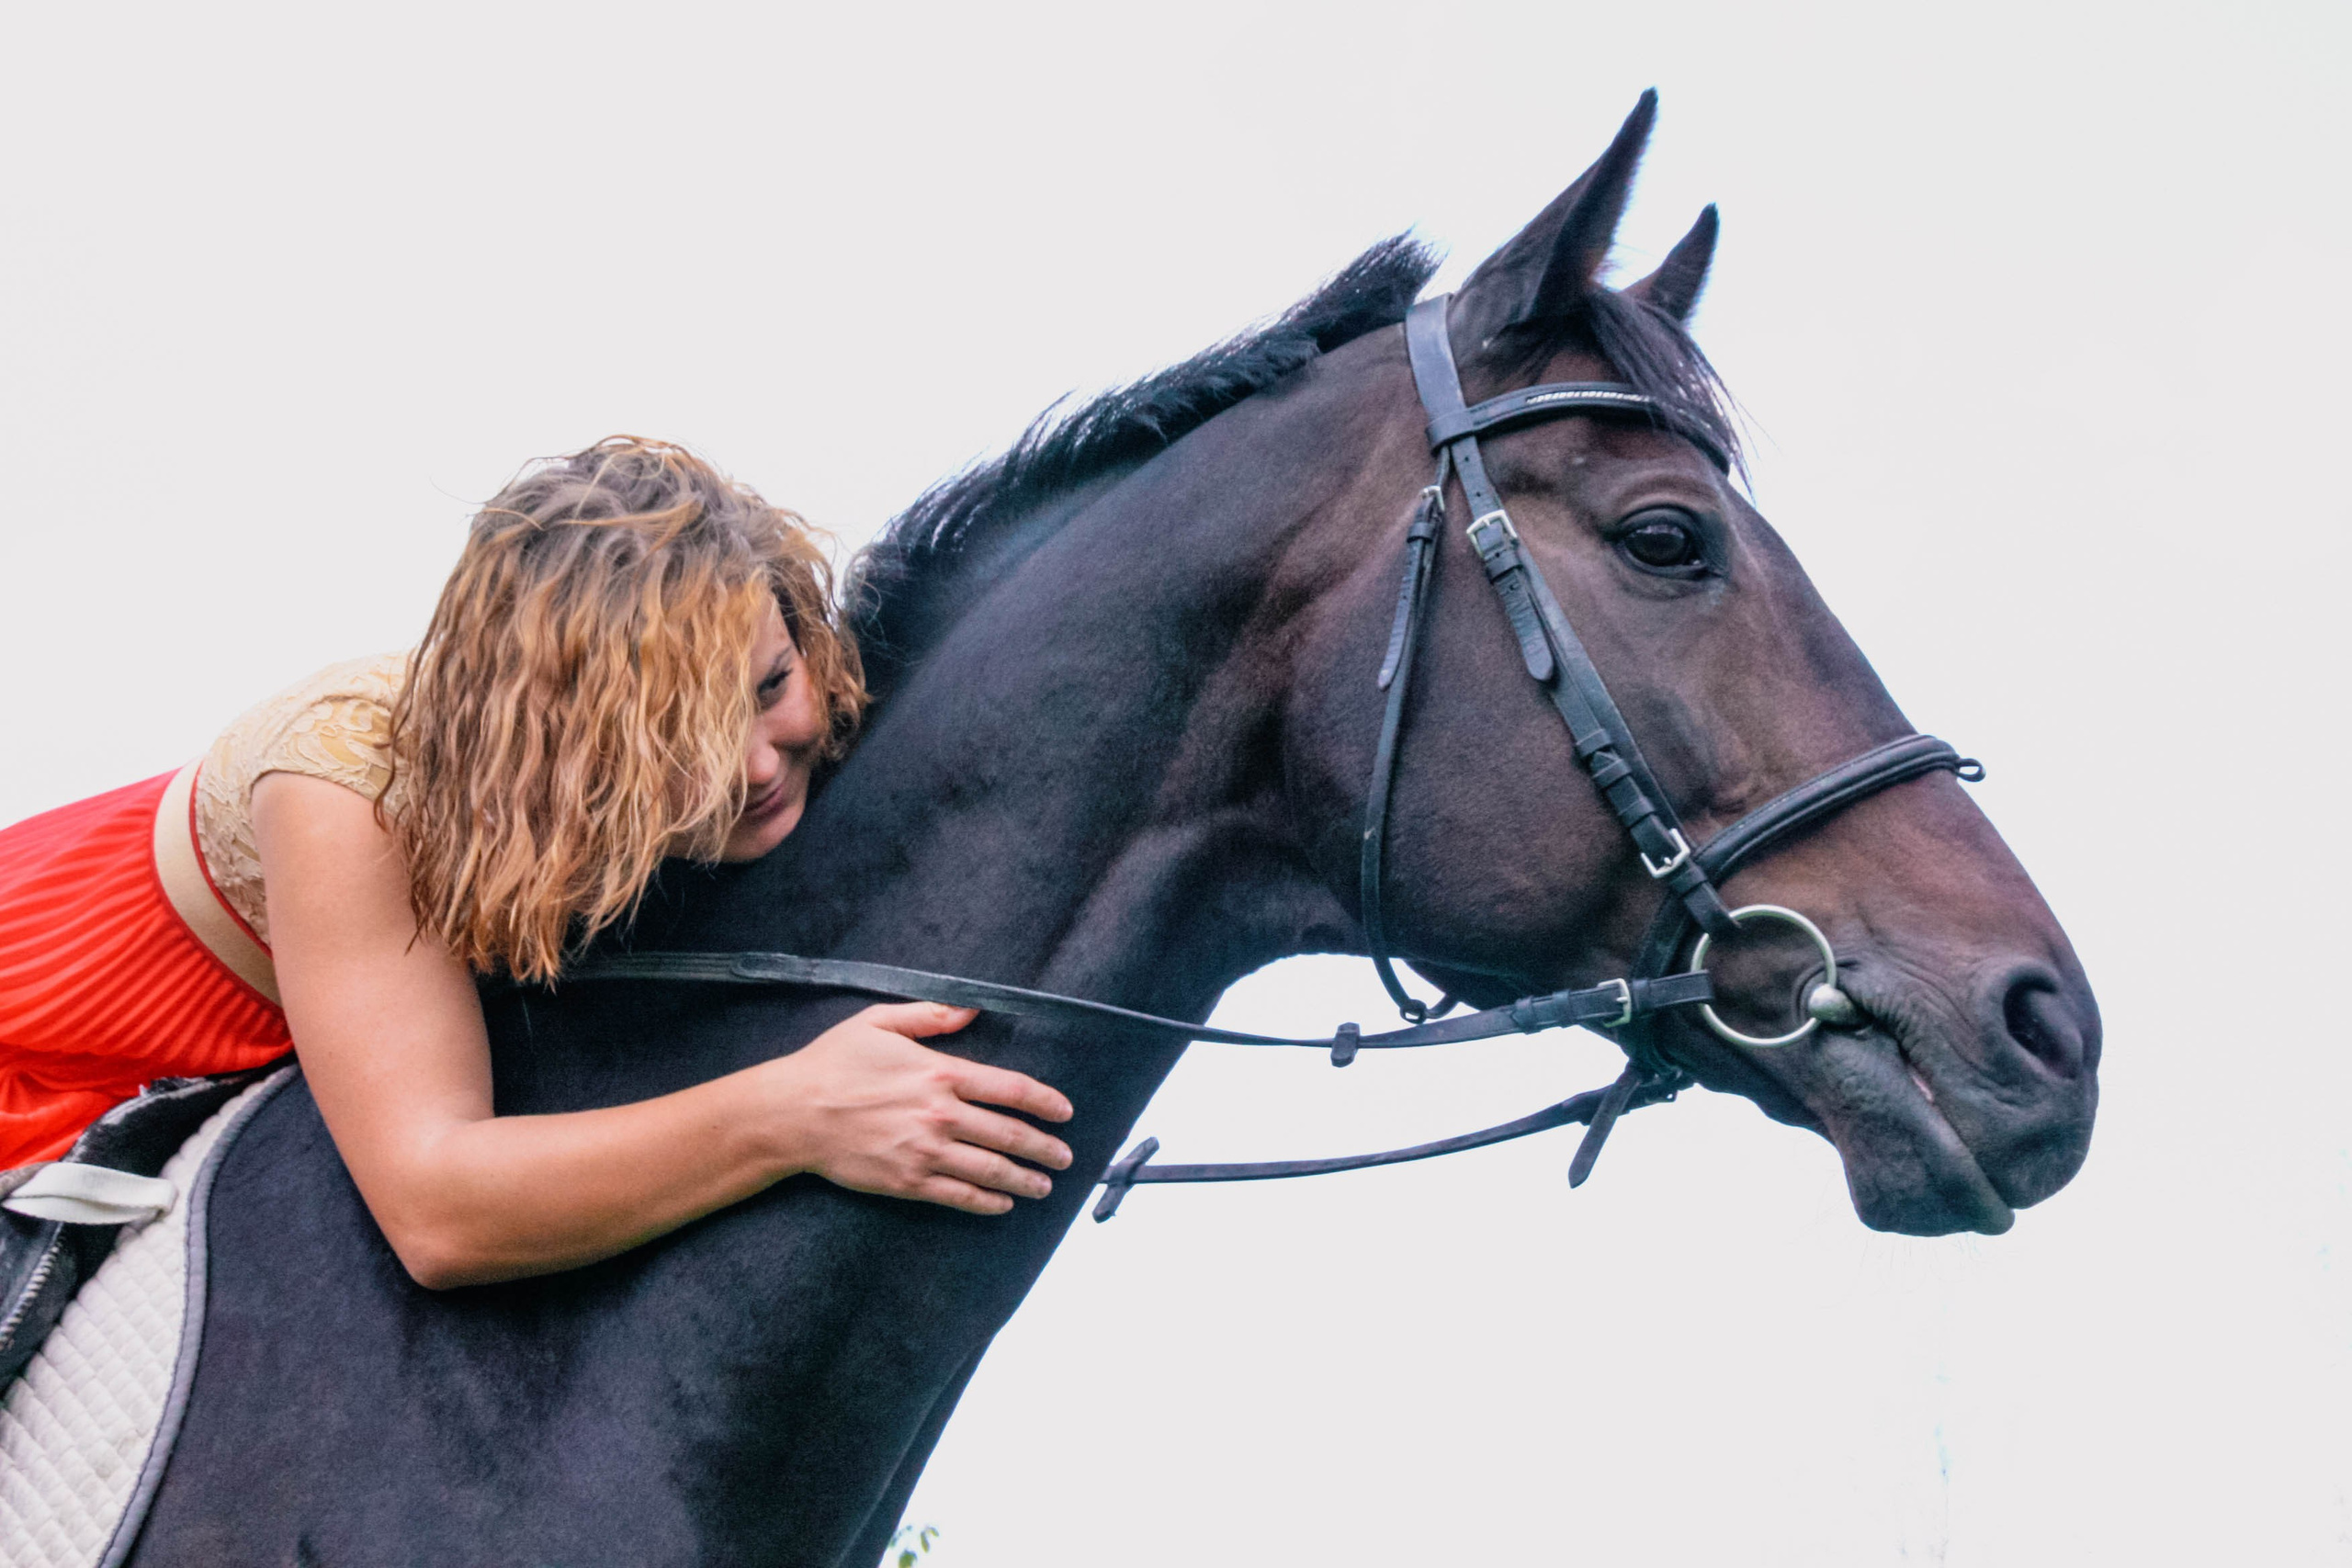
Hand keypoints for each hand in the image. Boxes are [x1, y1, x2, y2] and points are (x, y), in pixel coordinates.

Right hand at [768, 1003, 1075, 1214]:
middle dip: (1045, 1149)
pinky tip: (1003, 1205)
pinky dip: (987, 1203)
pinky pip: (959, 1196)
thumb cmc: (833, 1062)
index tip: (1065, 1113)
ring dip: (1025, 1181)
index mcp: (941, 1072)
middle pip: (1010, 1135)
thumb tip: (972, 1008)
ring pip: (991, 1170)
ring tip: (1044, 1187)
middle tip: (1066, 1159)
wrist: (791, 1114)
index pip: (1012, 1089)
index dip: (1047, 1103)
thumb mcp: (878, 1022)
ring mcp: (925, 1152)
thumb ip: (930, 1015)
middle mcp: (941, 1114)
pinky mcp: (907, 1182)